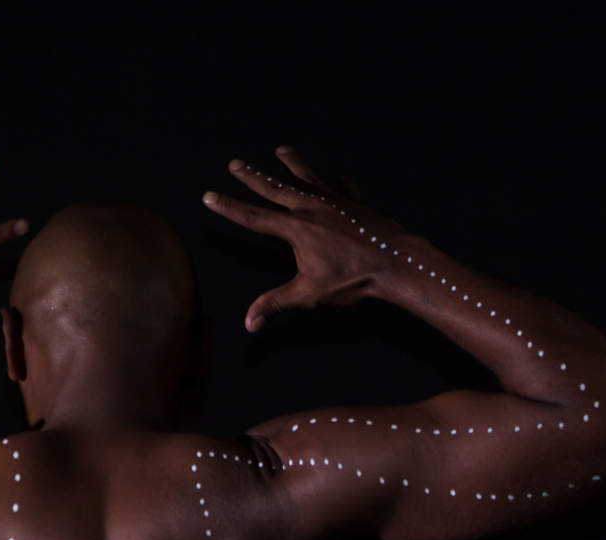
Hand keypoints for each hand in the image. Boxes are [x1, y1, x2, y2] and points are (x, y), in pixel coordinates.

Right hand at [202, 145, 404, 331]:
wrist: (395, 264)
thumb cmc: (353, 279)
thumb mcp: (309, 294)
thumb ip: (276, 304)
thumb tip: (249, 323)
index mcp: (296, 229)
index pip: (253, 217)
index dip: (229, 207)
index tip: (209, 196)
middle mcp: (312, 209)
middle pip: (275, 188)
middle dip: (253, 176)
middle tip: (236, 163)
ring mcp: (335, 203)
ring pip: (308, 179)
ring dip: (294, 164)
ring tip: (282, 150)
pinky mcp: (356, 206)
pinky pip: (345, 192)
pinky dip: (342, 187)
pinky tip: (341, 180)